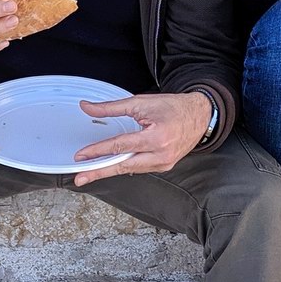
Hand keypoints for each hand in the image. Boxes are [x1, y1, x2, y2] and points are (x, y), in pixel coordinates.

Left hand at [72, 91, 213, 185]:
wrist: (200, 116)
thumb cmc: (173, 107)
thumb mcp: (141, 103)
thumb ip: (112, 108)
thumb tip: (88, 108)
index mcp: (156, 137)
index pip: (120, 146)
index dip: (98, 151)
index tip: (82, 157)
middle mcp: (161, 155)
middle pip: (123, 165)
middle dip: (100, 172)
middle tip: (80, 178)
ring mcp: (164, 163)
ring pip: (131, 169)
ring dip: (110, 170)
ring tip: (91, 173)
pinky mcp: (165, 166)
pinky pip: (140, 168)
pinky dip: (126, 166)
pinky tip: (114, 165)